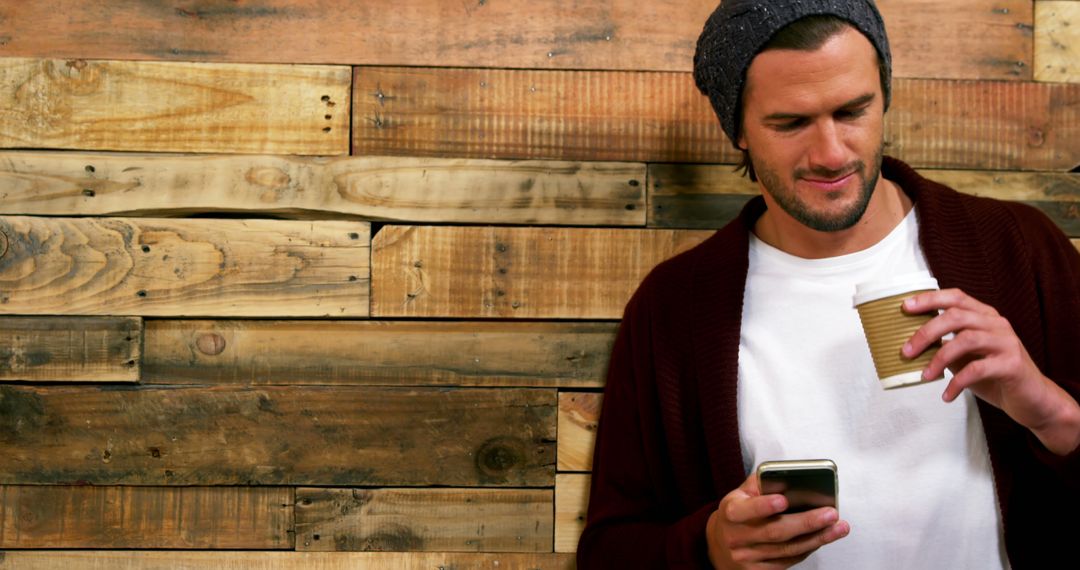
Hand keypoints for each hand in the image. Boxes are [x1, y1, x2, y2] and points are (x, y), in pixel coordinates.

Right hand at [706, 473, 848, 568]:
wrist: (720, 544)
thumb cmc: (740, 511)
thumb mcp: (742, 493)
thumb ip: (762, 483)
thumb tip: (791, 476)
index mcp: (730, 512)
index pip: (744, 510)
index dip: (763, 506)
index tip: (783, 500)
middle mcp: (735, 536)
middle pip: (774, 532)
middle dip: (806, 523)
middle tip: (830, 513)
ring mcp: (746, 557)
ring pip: (786, 549)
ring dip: (816, 538)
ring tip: (838, 527)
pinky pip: (788, 561)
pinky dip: (808, 549)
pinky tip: (823, 539)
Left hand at [903, 288, 1079, 454]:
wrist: (1031, 400)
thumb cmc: (993, 375)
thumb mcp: (965, 357)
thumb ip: (944, 346)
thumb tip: (909, 345)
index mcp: (984, 316)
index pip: (956, 297)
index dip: (929, 299)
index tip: (905, 307)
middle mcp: (997, 324)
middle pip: (956, 316)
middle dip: (926, 332)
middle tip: (906, 352)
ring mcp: (1007, 342)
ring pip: (966, 340)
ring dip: (939, 359)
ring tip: (924, 376)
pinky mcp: (1012, 365)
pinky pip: (978, 370)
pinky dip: (957, 383)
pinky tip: (946, 395)